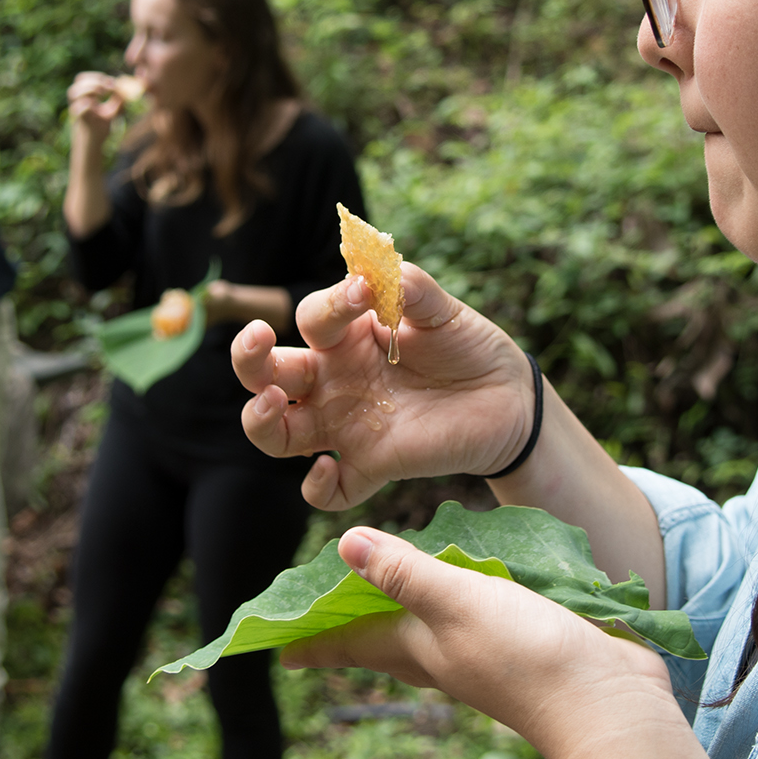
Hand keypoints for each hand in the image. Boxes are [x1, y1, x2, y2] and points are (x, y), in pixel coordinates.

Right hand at [66, 71, 126, 145]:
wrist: (93, 147)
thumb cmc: (100, 130)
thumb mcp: (111, 112)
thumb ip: (118, 101)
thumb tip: (125, 89)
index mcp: (83, 97)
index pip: (83, 78)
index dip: (96, 76)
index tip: (112, 82)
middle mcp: (77, 102)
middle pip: (78, 81)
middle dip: (95, 80)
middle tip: (109, 86)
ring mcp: (77, 111)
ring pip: (73, 93)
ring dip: (90, 89)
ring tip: (103, 93)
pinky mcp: (80, 122)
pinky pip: (78, 110)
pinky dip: (86, 105)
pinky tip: (96, 106)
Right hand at [233, 264, 534, 509]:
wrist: (508, 398)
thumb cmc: (468, 346)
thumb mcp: (443, 311)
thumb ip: (411, 287)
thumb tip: (380, 267)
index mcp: (347, 337)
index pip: (313, 319)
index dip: (330, 304)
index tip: (363, 293)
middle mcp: (334, 381)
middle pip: (268, 372)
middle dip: (249, 358)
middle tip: (258, 339)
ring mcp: (347, 426)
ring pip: (278, 433)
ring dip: (259, 419)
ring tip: (270, 401)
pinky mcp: (371, 465)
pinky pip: (329, 491)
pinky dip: (317, 487)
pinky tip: (328, 466)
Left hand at [283, 526, 671, 758]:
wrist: (608, 706)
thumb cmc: (523, 654)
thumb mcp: (456, 603)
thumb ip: (404, 574)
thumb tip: (344, 545)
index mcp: (417, 650)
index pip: (350, 645)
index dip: (313, 642)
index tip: (278, 649)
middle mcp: (444, 655)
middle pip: (385, 639)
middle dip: (355, 623)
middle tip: (327, 605)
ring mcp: (485, 652)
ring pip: (431, 628)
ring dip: (407, 606)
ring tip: (392, 581)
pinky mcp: (524, 642)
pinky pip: (477, 617)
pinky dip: (462, 597)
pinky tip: (473, 579)